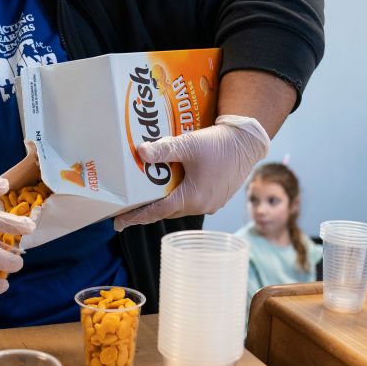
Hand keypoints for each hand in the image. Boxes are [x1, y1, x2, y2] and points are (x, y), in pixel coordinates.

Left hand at [114, 115, 269, 229]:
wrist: (247, 142)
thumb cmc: (218, 144)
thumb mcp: (187, 144)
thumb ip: (163, 150)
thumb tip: (141, 152)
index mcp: (193, 198)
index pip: (157, 212)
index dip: (136, 217)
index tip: (119, 223)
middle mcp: (201, 206)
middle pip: (167, 211)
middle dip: (146, 212)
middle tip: (126, 211)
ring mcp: (210, 204)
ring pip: (179, 207)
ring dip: (162, 204)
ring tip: (144, 200)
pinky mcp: (216, 198)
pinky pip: (191, 202)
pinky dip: (177, 198)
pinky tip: (168, 189)